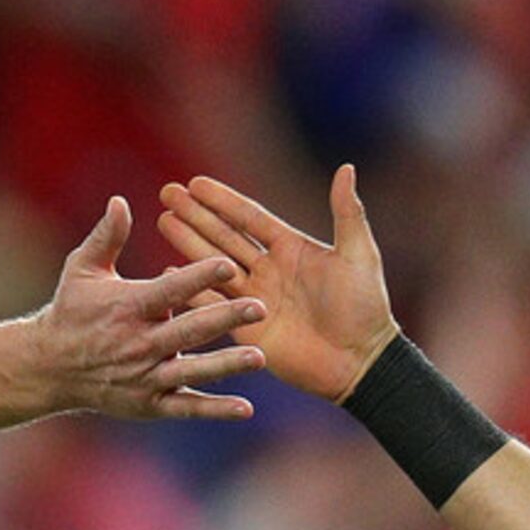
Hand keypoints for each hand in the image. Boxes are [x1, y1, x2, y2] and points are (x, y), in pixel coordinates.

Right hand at [32, 197, 267, 419]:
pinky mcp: (149, 404)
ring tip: (259, 358)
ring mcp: (145, 377)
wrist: (48, 368)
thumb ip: (107, 237)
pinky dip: (215, 409)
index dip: (197, 278)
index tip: (228, 264)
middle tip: (260, 307)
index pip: (168, 290)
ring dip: (225, 365)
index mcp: (126, 307)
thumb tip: (120, 200)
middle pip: (187, 331)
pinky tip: (246, 408)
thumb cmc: (71, 310)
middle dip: (224, 319)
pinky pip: (186, 407)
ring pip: (191, 372)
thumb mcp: (82, 269)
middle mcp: (137, 344)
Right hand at [156, 165, 399, 402]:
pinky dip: (190, 290)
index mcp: (291, 248)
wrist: (360, 361)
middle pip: (224, 236)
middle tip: (166, 194)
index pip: (249, 217)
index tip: (195, 183)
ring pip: (213, 265)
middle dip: (195, 215)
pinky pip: (213, 304)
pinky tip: (167, 273)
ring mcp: (255, 298)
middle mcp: (269, 269)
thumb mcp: (359, 255)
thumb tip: (347, 168)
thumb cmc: (366, 307)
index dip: (222, 200)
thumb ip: (347, 213)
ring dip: (187, 244)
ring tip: (163, 221)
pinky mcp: (247, 327)